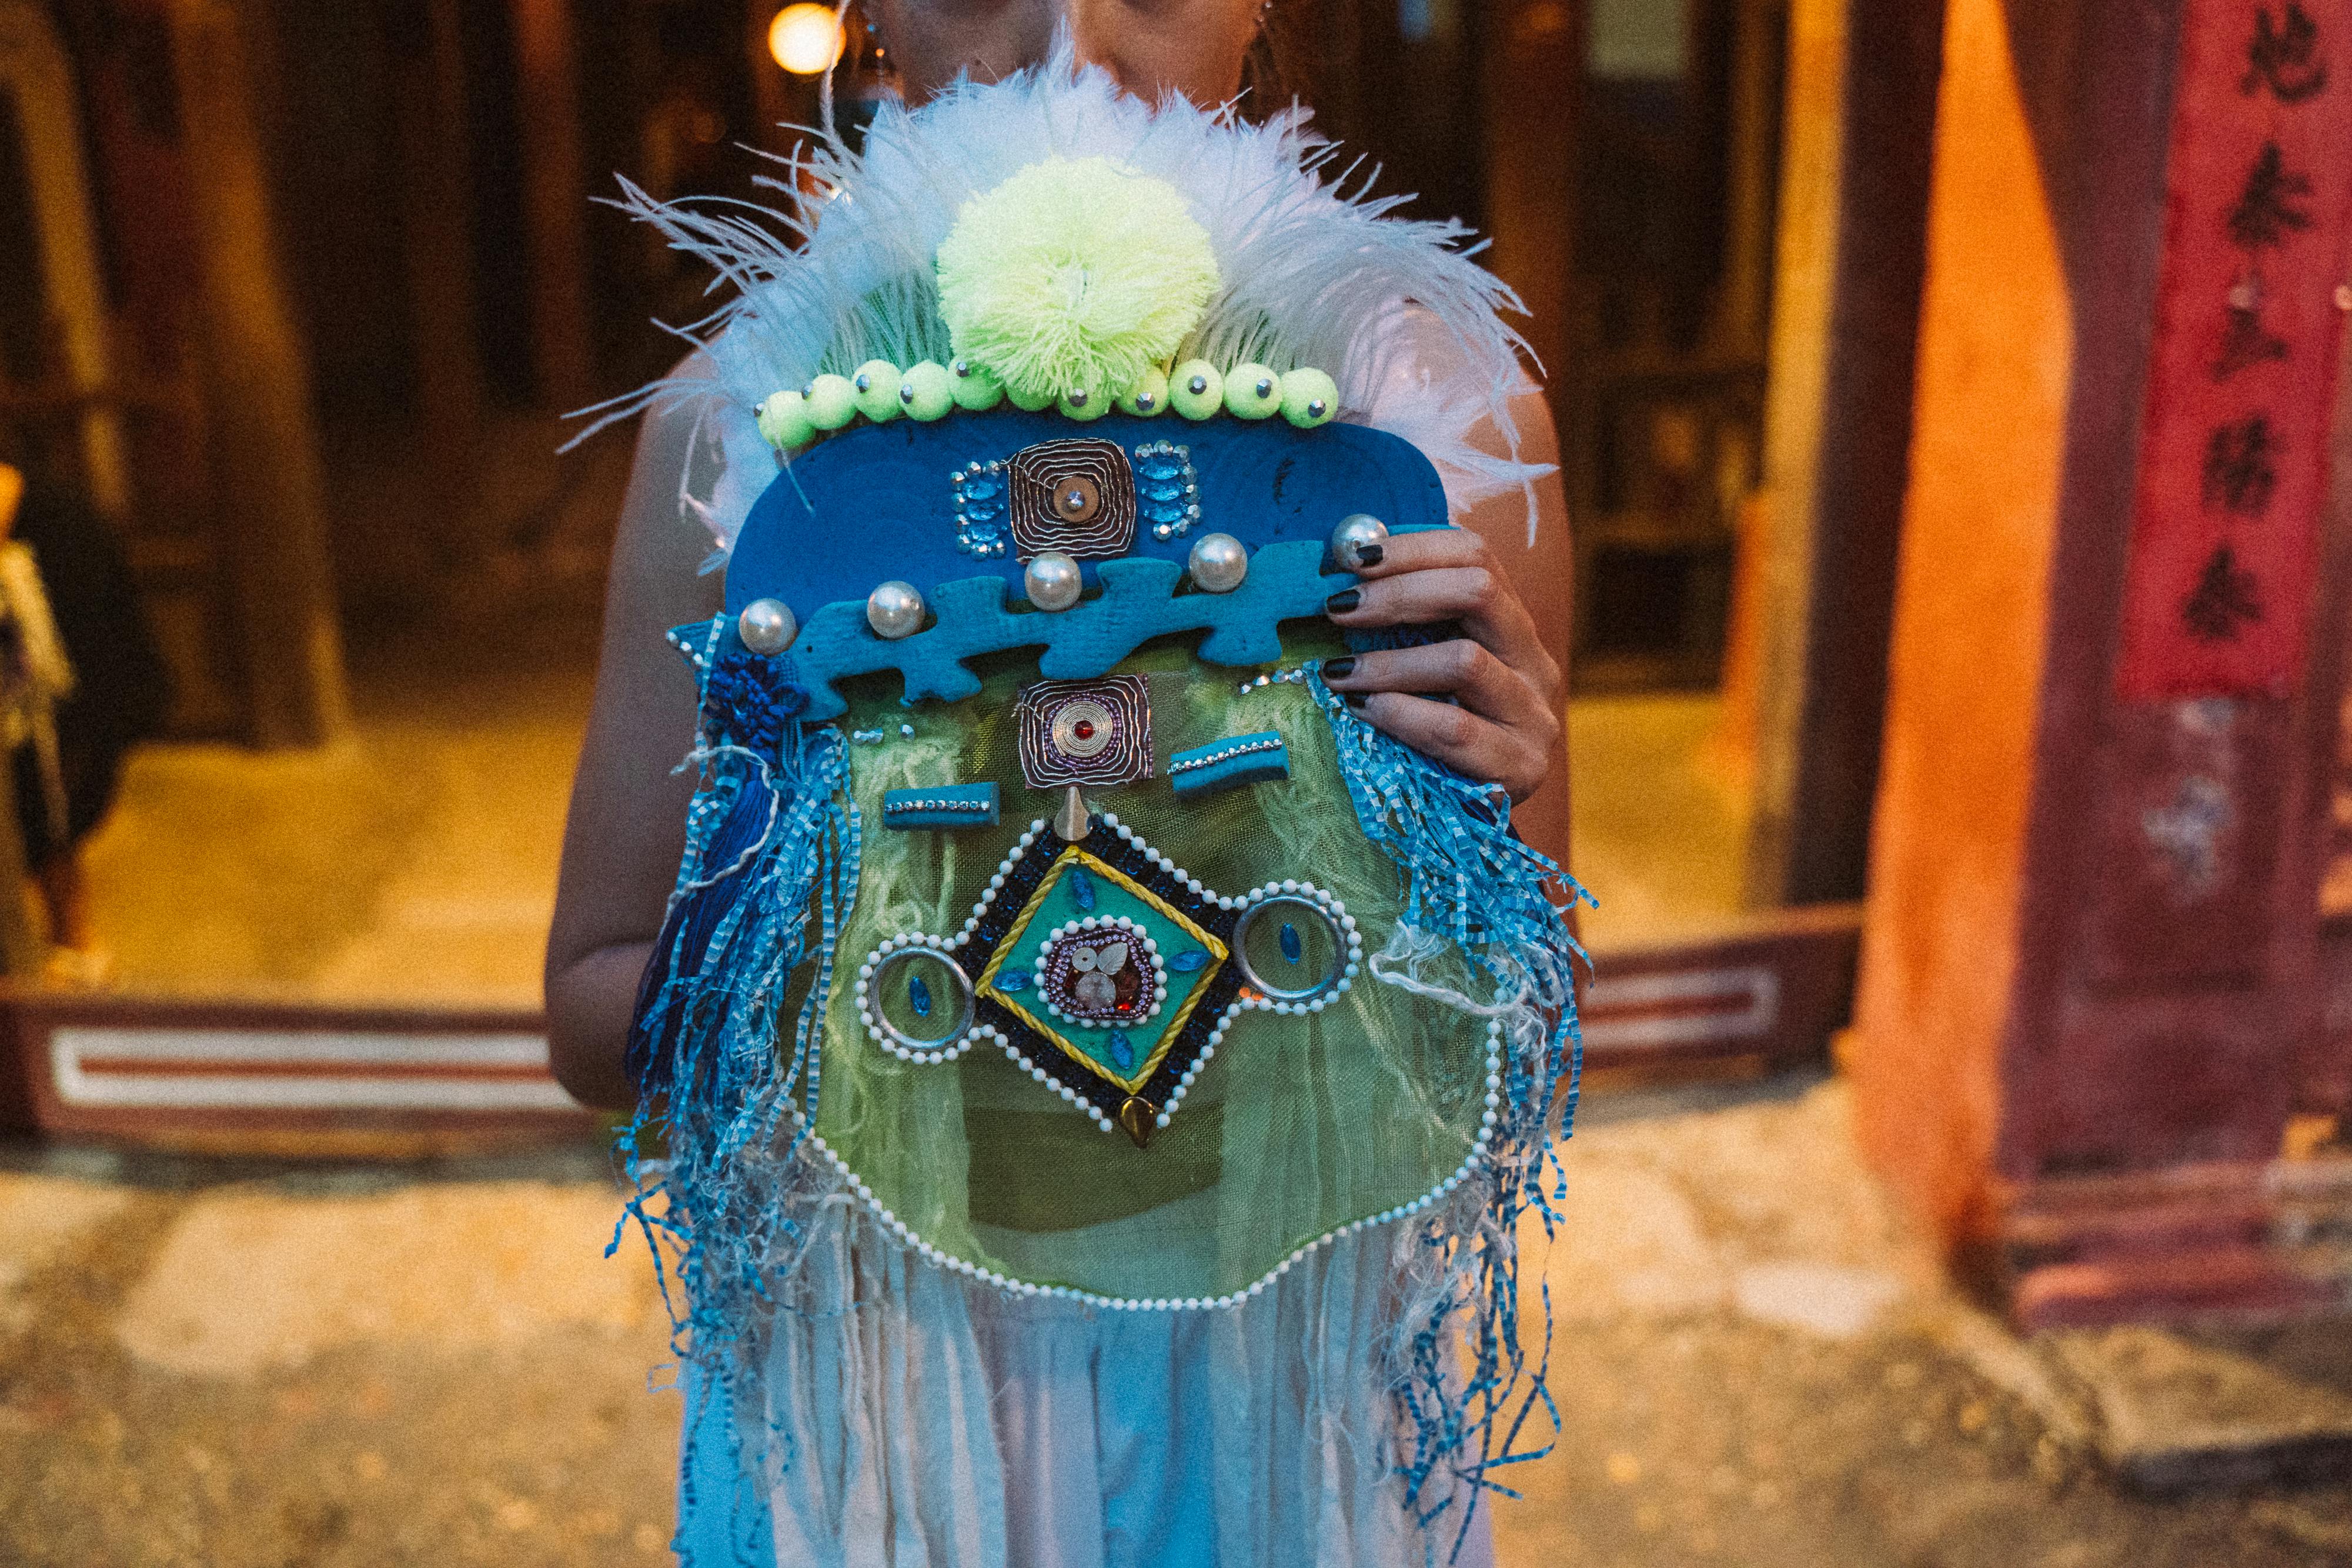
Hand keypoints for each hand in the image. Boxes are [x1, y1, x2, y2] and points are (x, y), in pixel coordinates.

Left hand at [1317, 527, 1564, 804]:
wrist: (1469, 821)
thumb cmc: (1432, 733)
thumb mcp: (1422, 669)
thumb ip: (1401, 622)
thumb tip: (1341, 564)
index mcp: (1511, 626)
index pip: (1476, 556)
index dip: (1412, 547)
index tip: (1350, 557)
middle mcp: (1533, 662)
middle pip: (1478, 592)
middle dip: (1398, 595)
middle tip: (1337, 609)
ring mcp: (1534, 716)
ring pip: (1464, 661)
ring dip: (1388, 663)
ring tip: (1338, 673)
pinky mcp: (1521, 767)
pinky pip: (1455, 729)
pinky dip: (1400, 715)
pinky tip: (1362, 712)